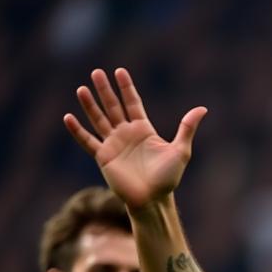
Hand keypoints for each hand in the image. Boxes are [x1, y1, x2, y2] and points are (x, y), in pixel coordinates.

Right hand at [64, 68, 206, 208]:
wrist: (153, 200)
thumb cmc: (168, 178)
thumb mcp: (181, 151)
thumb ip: (187, 128)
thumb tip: (203, 109)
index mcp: (144, 130)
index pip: (133, 103)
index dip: (126, 88)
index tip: (120, 71)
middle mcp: (127, 134)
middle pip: (113, 107)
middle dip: (105, 90)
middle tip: (97, 72)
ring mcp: (114, 144)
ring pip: (99, 119)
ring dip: (90, 105)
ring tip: (82, 89)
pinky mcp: (104, 157)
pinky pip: (87, 141)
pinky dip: (77, 130)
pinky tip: (68, 117)